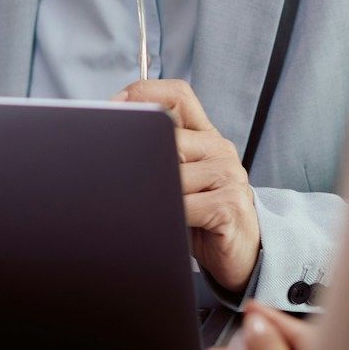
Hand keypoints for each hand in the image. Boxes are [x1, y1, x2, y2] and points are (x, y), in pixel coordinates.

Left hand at [114, 78, 259, 291]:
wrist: (238, 255)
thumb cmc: (199, 216)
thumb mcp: (177, 177)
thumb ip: (155, 152)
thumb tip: (110, 127)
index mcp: (205, 136)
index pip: (178, 95)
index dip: (143, 95)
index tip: (115, 109)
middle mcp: (219, 148)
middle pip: (166, 136)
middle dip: (142, 162)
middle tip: (129, 181)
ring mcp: (228, 174)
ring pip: (171, 173)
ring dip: (156, 196)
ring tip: (158, 210)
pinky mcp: (230, 203)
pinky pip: (184, 204)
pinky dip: (169, 215)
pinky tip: (171, 224)